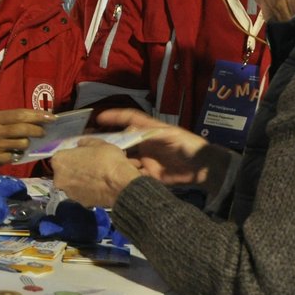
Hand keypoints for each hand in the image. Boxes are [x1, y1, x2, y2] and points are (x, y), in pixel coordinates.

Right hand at [0, 108, 50, 169]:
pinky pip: (16, 156)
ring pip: (22, 144)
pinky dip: (18, 154)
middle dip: (37, 130)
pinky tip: (13, 152)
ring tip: (22, 143)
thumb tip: (42, 118)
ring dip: (27, 143)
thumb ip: (15, 118)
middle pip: (23, 129)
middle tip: (43, 132)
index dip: (37, 116)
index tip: (52, 118)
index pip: (20, 114)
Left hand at [52, 139, 141, 207]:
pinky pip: (83, 193)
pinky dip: (89, 190)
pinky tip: (101, 186)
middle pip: (66, 172)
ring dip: (82, 180)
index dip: (73, 155)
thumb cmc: (106, 159)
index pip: (62, 156)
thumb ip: (85, 143)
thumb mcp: (97, 143)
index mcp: (59, 161)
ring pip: (74, 184)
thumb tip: (80, 145)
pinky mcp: (81, 203)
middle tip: (91, 165)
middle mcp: (59, 179)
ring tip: (98, 176)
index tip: (83, 155)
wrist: (120, 184)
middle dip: (76, 169)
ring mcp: (69, 193)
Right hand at [90, 108, 232, 194]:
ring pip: (125, 158)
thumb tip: (129, 132)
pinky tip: (114, 177)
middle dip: (108, 141)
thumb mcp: (170, 135)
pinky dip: (124, 175)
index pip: (130, 119)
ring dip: (114, 159)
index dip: (115, 117)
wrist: (202, 168)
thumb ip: (151, 133)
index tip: (99, 117)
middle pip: (122, 141)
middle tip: (92, 144)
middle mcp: (144, 144)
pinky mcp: (149, 174)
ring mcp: (145, 159)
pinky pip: (133, 174)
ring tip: (98, 162)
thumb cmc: (188, 145)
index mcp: (149, 131)